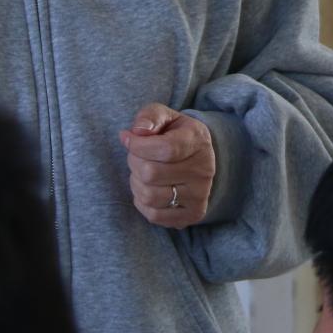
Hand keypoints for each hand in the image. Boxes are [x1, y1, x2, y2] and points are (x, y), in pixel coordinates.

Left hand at [120, 104, 215, 227]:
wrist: (197, 158)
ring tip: (141, 172)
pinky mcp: (193, 214)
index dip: (138, 145)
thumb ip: (150, 116)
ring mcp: (200, 195)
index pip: (165, 149)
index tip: (128, 138)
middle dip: (134, 162)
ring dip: (136, 183)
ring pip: (150, 196)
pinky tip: (148, 188)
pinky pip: (154, 215)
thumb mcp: (164, 116)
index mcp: (198, 141)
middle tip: (137, 155)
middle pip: (151, 174)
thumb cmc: (174, 134)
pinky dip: (142, 202)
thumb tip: (137, 132)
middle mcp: (204, 170)